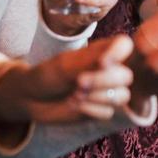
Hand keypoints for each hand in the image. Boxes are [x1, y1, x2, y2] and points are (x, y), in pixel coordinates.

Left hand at [0, 35, 134, 126]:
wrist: (30, 99)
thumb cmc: (47, 75)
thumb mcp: (64, 65)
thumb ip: (88, 62)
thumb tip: (109, 61)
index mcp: (102, 51)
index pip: (125, 45)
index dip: (119, 53)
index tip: (103, 62)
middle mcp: (108, 70)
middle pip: (126, 76)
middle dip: (103, 81)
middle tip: (79, 82)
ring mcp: (106, 91)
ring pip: (122, 96)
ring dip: (98, 97)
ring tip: (75, 95)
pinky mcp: (100, 109)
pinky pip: (108, 112)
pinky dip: (91, 110)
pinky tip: (74, 105)